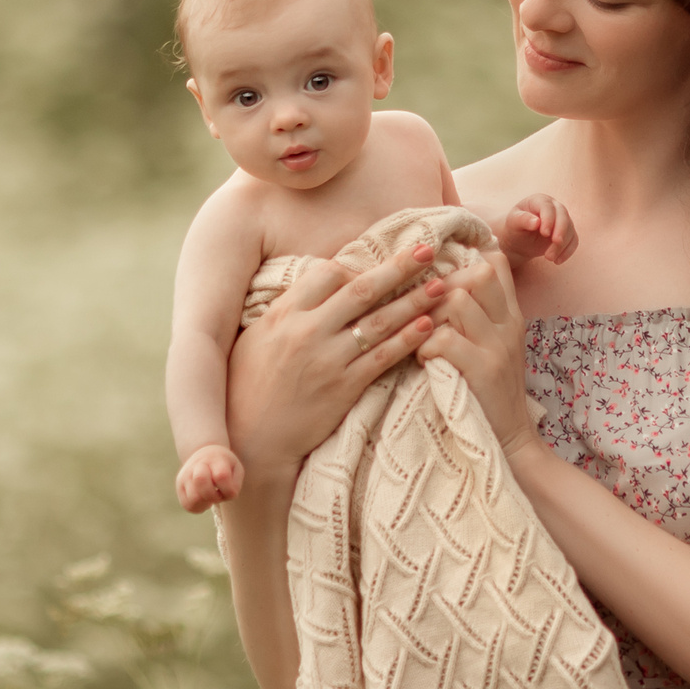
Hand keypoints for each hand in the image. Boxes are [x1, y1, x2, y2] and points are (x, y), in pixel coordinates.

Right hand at [175, 444, 243, 512]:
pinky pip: (188, 505)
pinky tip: (204, 500)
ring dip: (206, 503)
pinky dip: (199, 507)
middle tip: (218, 494)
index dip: (228, 489)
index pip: (221, 476)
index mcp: (215, 459)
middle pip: (201, 483)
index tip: (229, 488)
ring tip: (211, 497)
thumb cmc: (224, 466)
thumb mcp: (236, 469)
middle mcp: (196, 465)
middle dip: (214, 496)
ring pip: (194, 499)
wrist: (205, 455)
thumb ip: (235, 485)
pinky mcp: (179, 487)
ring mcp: (185, 476)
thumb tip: (224, 496)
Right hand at [224, 243, 445, 483]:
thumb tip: (312, 287)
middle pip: (362, 288)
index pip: (328, 272)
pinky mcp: (343, 388)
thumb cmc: (247, 387)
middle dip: (399, 267)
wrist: (249, 440)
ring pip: (379, 320)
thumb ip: (285, 311)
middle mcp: (306, 330)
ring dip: (414, 300)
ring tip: (442, 284)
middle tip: (429, 249)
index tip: (379, 262)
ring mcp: (327, 359)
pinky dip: (407, 338)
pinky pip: (382, 357)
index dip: (357, 265)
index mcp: (283, 313)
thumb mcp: (254, 339)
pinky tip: (428, 324)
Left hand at [418, 247, 539, 456]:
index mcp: (510, 315)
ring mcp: (498, 346)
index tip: (440, 287)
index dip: (462, 265)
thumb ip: (476, 318)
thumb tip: (438, 286)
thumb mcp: (494, 348)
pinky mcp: (483, 370)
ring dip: (431, 318)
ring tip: (424, 341)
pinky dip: (425, 348)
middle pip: (476, 273)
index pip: (494, 264)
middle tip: (427, 318)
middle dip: (443, 289)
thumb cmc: (489, 393)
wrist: (510, 442)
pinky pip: (444, 338)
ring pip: (457, 299)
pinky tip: (425, 363)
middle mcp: (508, 324)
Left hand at [496, 194, 577, 265]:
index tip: (545, 233)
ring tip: (549, 258)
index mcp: (539, 200)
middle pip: (563, 216)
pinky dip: (567, 251)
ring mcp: (563, 220)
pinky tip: (557, 261)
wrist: (520, 240)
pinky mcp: (567, 233)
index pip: (547, 207)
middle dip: (561, 230)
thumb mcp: (513, 223)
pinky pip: (573, 241)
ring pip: (569, 230)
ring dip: (562, 245)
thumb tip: (536, 222)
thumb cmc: (515, 228)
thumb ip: (522, 220)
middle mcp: (554, 207)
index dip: (548, 219)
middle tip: (556, 243)